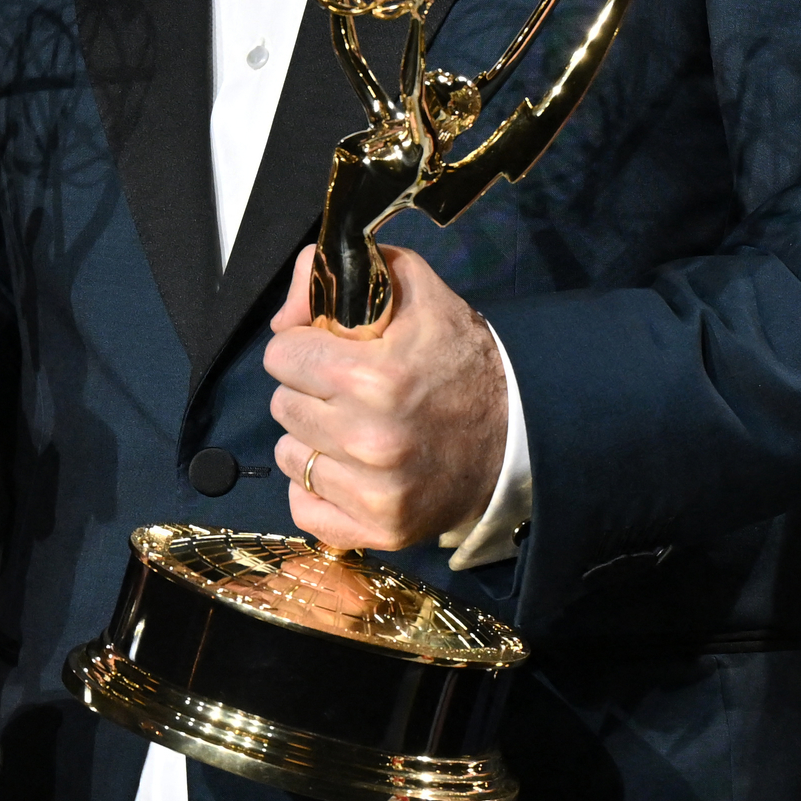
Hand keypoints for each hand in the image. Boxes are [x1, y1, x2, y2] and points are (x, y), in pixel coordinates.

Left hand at [262, 244, 507, 553]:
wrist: (518, 432)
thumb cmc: (459, 358)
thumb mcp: (415, 292)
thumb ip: (345, 272)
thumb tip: (286, 313)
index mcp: (376, 376)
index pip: (281, 356)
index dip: (303, 346)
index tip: (329, 351)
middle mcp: (371, 439)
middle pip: (282, 404)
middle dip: (308, 391)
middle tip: (349, 391)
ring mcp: (376, 492)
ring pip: (289, 455)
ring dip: (312, 440)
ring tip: (354, 429)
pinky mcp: (382, 529)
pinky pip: (304, 506)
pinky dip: (318, 488)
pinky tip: (351, 469)